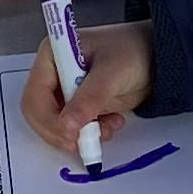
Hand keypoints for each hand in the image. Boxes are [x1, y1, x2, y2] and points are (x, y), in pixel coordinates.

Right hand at [23, 21, 152, 158]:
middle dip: (60, 132)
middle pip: (39, 114)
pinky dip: (90, 135)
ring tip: (107, 128)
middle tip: (85, 141)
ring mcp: (64, 91)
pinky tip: (111, 124)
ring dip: (78, 135)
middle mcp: (52, 74)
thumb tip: (66, 125)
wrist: (158, 58)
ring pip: (55, 126)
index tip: (71, 133)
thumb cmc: (133, 52)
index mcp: (51, 56)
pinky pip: (72, 129)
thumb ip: (90, 98)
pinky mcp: (78, 106)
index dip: (49, 119)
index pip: (34, 96)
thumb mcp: (112, 73)